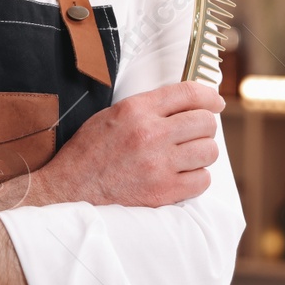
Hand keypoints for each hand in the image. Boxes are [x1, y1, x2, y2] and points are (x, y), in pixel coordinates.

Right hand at [33, 81, 223, 207]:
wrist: (69, 190)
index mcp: (136, 110)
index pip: (188, 93)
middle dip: (205, 126)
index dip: (208, 95)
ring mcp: (158, 165)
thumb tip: (182, 103)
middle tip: (196, 133)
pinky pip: (202, 181)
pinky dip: (197, 178)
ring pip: (208, 151)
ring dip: (203, 153)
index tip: (214, 102)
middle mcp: (150, 134)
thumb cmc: (88, 153)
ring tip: (188, 156)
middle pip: (204, 122)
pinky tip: (183, 176)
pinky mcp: (163, 192)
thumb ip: (147, 107)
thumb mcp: (112, 115)